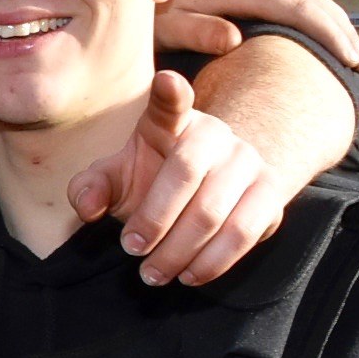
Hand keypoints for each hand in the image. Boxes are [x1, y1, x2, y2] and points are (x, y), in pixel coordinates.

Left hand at [69, 73, 292, 285]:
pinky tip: (189, 275)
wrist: (206, 187)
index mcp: (171, 122)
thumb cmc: (150, 178)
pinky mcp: (270, 193)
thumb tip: (88, 207)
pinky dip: (214, 262)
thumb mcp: (116, 178)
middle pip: (186, 173)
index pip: (171, 103)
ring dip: (180, 251)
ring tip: (153, 274)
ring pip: (215, 212)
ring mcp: (247, 160)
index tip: (166, 82)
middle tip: (131, 250)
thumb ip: (92, 187)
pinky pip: (245, 233)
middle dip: (154, 220)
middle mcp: (214, 134)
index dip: (170, 93)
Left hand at [165, 0, 358, 71]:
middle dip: (341, 30)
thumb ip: (196, 30)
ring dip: (332, 20)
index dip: (330, 35)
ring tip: (351, 52)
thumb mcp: (163, 23)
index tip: (350, 61)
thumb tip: (235, 40)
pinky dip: (313, 10)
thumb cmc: (145, 2)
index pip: (299, 8)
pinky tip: (319, 29)